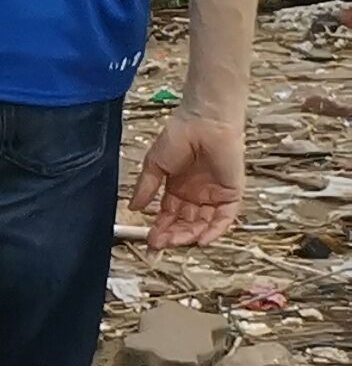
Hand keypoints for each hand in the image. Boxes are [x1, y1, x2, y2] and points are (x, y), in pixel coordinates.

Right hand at [134, 111, 246, 251]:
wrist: (204, 123)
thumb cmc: (178, 136)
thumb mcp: (154, 165)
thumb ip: (147, 188)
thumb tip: (133, 207)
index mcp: (178, 187)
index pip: (169, 214)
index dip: (160, 227)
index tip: (150, 239)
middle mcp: (196, 194)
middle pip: (185, 222)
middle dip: (173, 234)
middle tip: (160, 243)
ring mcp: (214, 195)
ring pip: (203, 223)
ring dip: (190, 235)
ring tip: (176, 242)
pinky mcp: (232, 193)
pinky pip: (224, 217)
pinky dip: (214, 230)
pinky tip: (201, 239)